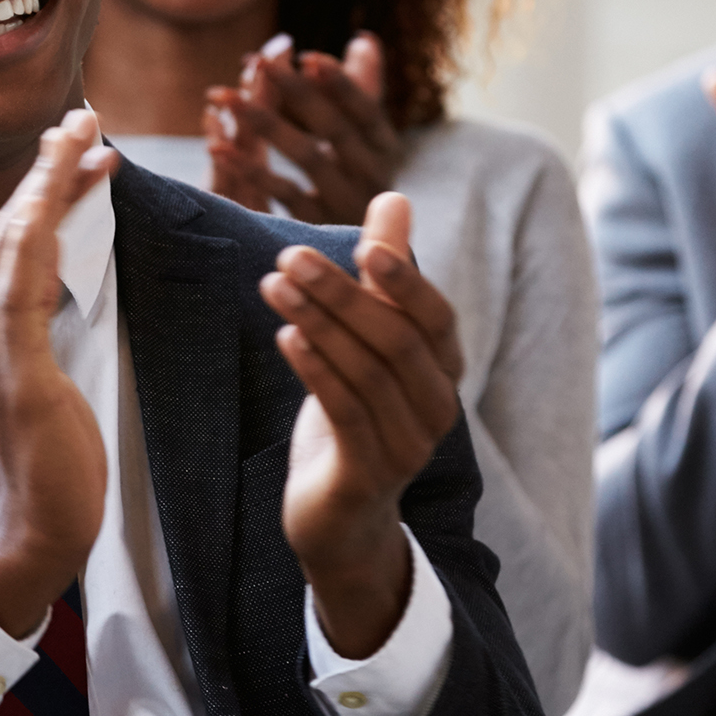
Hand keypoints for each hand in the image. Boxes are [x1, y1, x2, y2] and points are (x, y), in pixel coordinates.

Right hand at [0, 110, 118, 638]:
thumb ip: (43, 330)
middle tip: (82, 118)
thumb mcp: (50, 382)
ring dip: (48, 187)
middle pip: (8, 231)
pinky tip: (61, 204)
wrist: (36, 532)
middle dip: (46, 169)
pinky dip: (42, 240)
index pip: (12, 243)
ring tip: (82, 140)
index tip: (80, 147)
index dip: (43, 189)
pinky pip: (24, 292)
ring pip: (13, 248)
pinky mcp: (13, 376)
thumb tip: (58, 282)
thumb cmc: (53, 464)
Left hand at [205, 32, 402, 221]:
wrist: (367, 258)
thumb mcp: (366, 141)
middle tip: (258, 61)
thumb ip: (364, 90)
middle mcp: (374, 176)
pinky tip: (216, 144)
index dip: (342, 83)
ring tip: (224, 95)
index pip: (366, 110)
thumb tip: (363, 38)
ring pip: (306, 157)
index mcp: (386, 148)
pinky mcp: (315, 230)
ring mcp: (345, 204)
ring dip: (264, 121)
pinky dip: (248, 168)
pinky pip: (279, 194)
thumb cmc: (358, 183)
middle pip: (334, 128)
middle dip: (295, 92)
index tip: (307, 56)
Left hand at [261, 192, 464, 658]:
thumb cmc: (357, 415)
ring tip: (272, 286)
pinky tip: (284, 336)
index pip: (436, 317)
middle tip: (289, 256)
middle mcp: (436, 408)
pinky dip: (314, 369)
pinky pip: (344, 411)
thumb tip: (393, 198)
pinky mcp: (368, 473)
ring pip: (364, 372)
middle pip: (395, 339)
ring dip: (315, 322)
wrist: (342, 518)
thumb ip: (383, 274)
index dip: (403, 280)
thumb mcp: (369, 341)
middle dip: (341, 293)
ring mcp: (407, 446)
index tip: (362, 243)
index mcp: (443, 372)